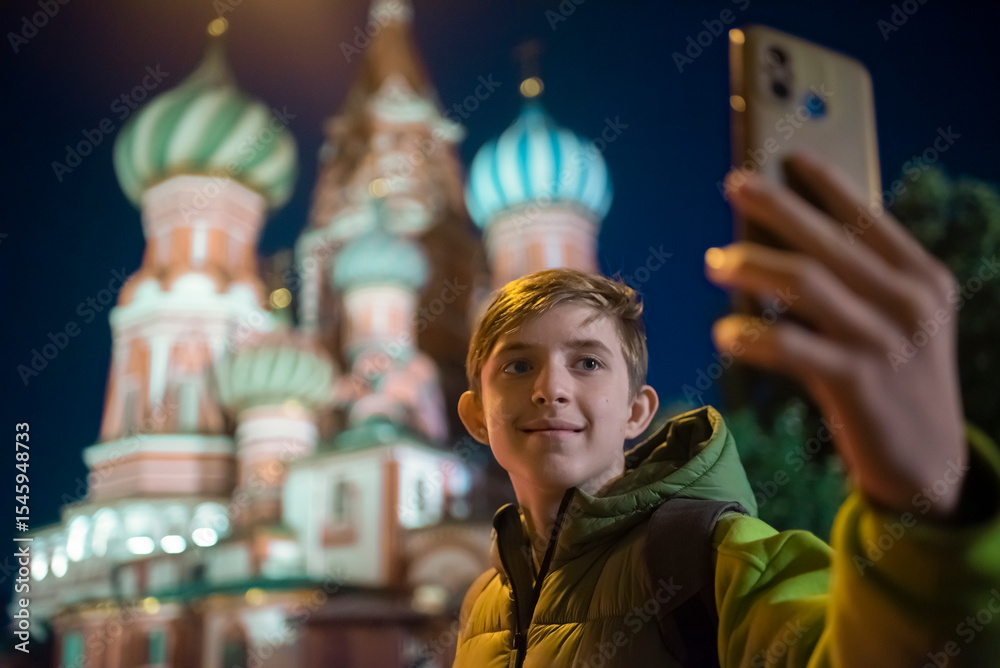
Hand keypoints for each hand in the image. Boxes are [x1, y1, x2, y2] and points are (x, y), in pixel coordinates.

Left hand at [705, 151, 967, 519]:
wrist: (929, 466)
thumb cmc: (895, 382)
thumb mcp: (892, 324)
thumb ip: (853, 284)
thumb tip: (778, 241)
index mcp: (923, 278)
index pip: (869, 217)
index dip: (826, 183)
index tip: (788, 155)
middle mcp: (910, 302)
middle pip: (827, 241)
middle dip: (775, 207)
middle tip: (734, 183)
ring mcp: (887, 342)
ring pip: (805, 285)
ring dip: (752, 267)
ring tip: (715, 262)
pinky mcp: (860, 383)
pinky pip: (793, 347)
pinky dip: (753, 336)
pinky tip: (724, 331)